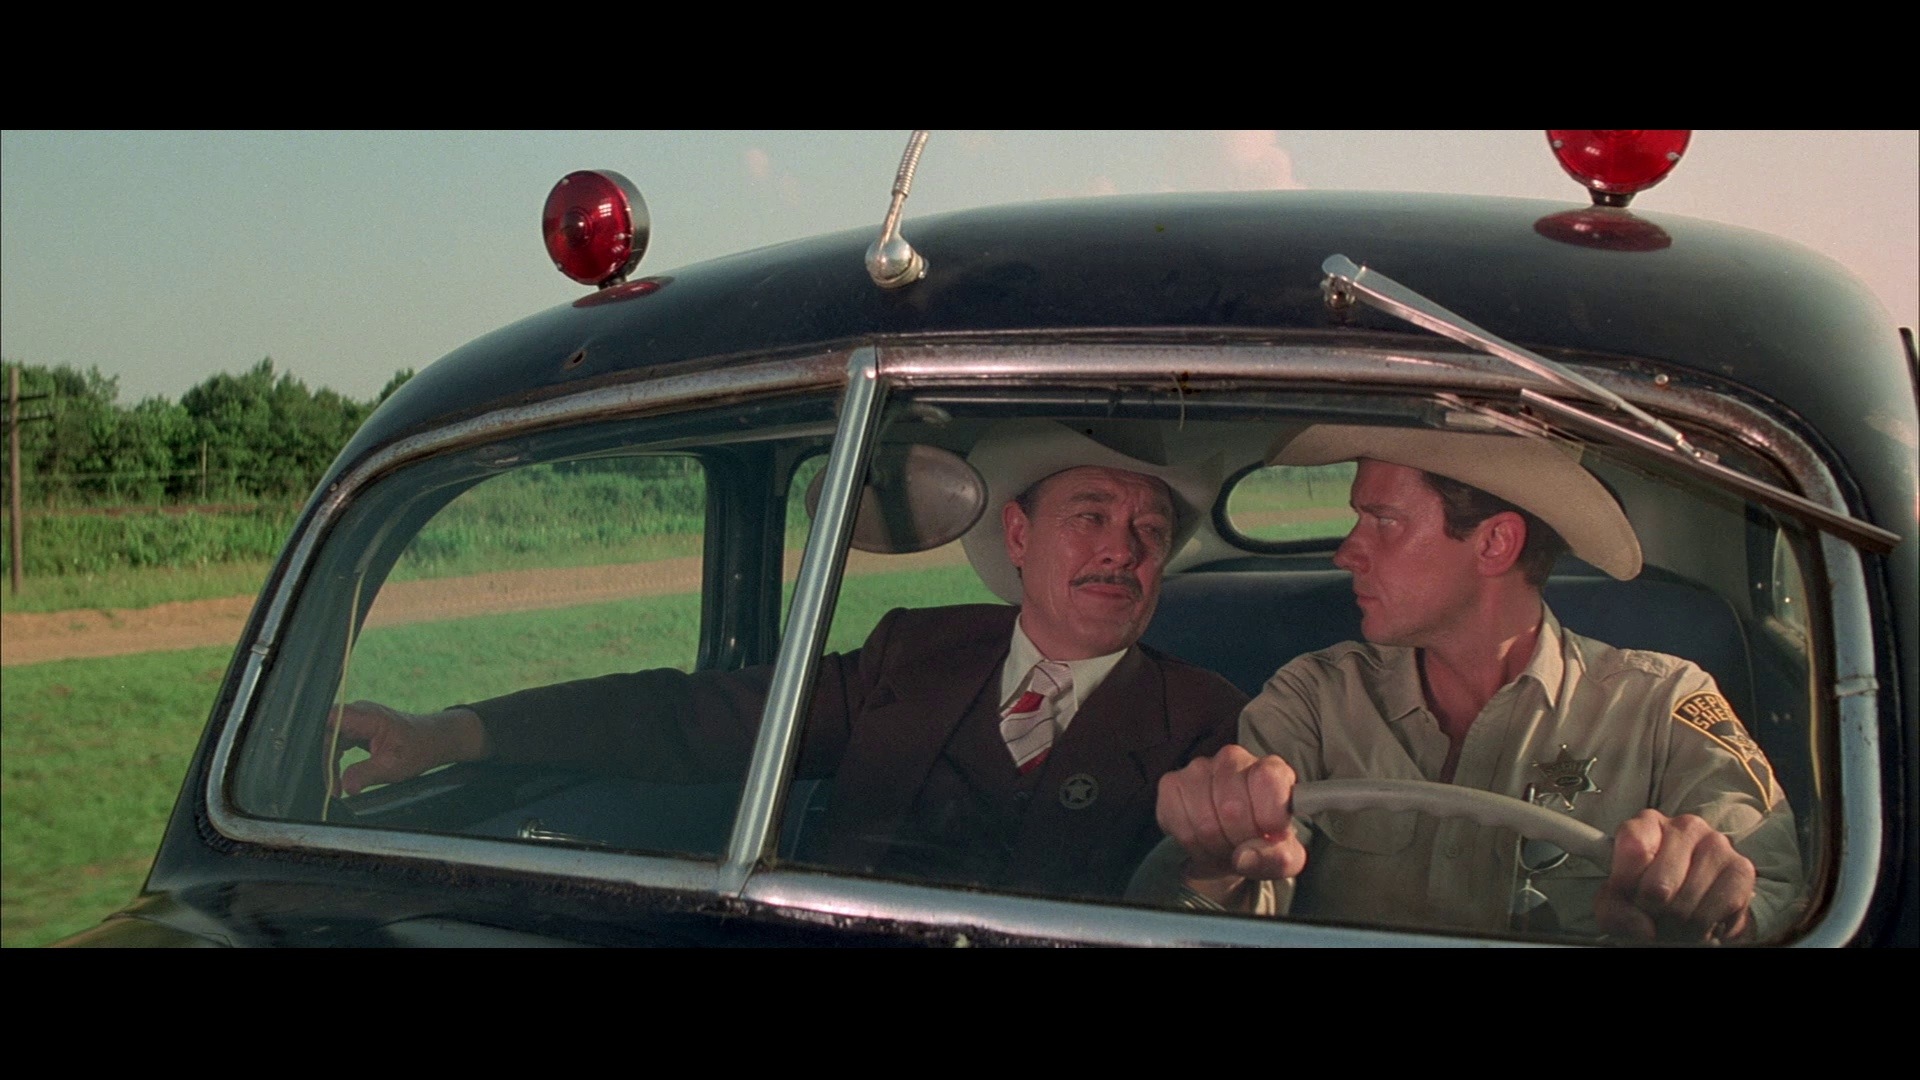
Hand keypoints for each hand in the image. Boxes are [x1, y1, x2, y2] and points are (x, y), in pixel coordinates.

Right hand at [329, 701, 486, 796]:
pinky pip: (338, 742)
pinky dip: (336, 759)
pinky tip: (338, 777)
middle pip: (326, 732)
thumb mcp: (392, 767)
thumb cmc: (418, 748)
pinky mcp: (358, 728)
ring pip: (330, 739)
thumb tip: (346, 787)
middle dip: (324, 760)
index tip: (324, 772)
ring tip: (335, 786)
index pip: (329, 723)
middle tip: (331, 786)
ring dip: (329, 762)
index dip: (320, 745)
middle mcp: (359, 713)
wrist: (434, 740)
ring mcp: (358, 719)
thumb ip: (366, 774)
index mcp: (366, 716)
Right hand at [1157, 746, 1308, 893]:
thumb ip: (1279, 857)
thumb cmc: (1264, 842)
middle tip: (1243, 847)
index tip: (1270, 836)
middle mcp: (1233, 759)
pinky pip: (1180, 826)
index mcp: (1271, 769)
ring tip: (1224, 846)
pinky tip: (1203, 840)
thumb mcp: (1286, 856)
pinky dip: (1192, 845)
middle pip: (1233, 808)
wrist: (1235, 844)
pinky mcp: (1171, 784)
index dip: (1268, 818)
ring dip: (1214, 847)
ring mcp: (1198, 768)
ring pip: (1204, 822)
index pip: (1267, 781)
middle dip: (1239, 842)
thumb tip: (1246, 857)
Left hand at [1594, 810, 1756, 942]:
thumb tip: (1641, 927)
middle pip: (1658, 885)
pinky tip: (1698, 919)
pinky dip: (1700, 928)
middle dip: (1653, 910)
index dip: (1626, 883)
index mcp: (1648, 823)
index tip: (1629, 894)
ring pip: (1684, 903)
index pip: (1633, 847)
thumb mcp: (1619, 900)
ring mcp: (1717, 844)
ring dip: (1676, 923)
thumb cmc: (1650, 896)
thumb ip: (1614, 910)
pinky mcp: (1741, 869)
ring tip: (1675, 918)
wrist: (1694, 910)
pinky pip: (1711, 913)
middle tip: (1655, 912)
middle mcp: (1685, 826)